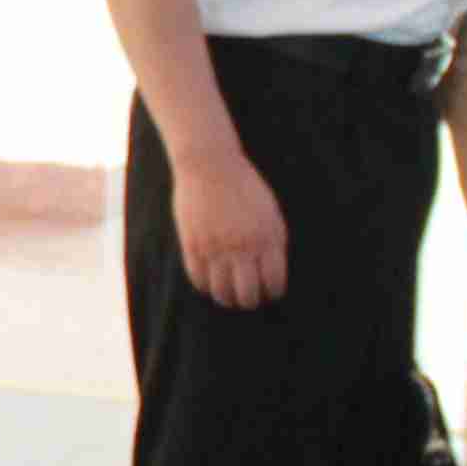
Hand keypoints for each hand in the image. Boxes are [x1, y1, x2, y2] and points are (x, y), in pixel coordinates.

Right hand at [173, 146, 289, 308]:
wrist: (210, 164)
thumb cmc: (244, 187)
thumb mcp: (270, 212)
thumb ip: (273, 243)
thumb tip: (271, 275)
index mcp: (267, 238)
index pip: (274, 283)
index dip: (273, 293)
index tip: (269, 292)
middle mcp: (242, 246)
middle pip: (248, 295)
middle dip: (250, 301)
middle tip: (248, 298)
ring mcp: (216, 247)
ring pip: (222, 293)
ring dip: (227, 298)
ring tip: (228, 294)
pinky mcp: (193, 245)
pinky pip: (199, 280)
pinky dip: (205, 287)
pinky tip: (210, 281)